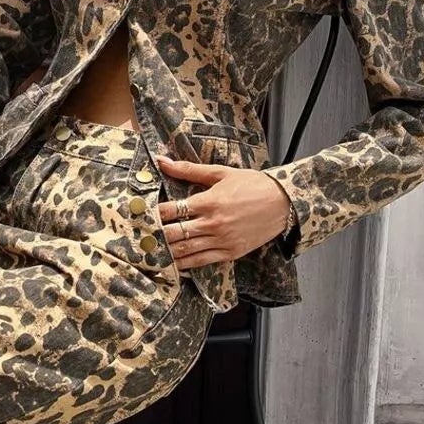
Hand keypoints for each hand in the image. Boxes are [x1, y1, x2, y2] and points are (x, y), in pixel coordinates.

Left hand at [152, 154, 293, 270]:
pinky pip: (202, 261)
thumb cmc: (251, 184)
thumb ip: (188, 169)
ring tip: (151, 253)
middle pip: (174, 233)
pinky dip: (186, 264)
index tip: (142, 216)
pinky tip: (174, 263)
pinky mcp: (230, 252)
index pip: (171, 210)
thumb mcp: (220, 173)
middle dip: (156, 236)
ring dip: (166, 252)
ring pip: (186, 250)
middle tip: (141, 237)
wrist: (282, 202)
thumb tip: (162, 160)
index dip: (154, 214)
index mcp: (208, 201)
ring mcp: (222, 240)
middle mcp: (213, 223)